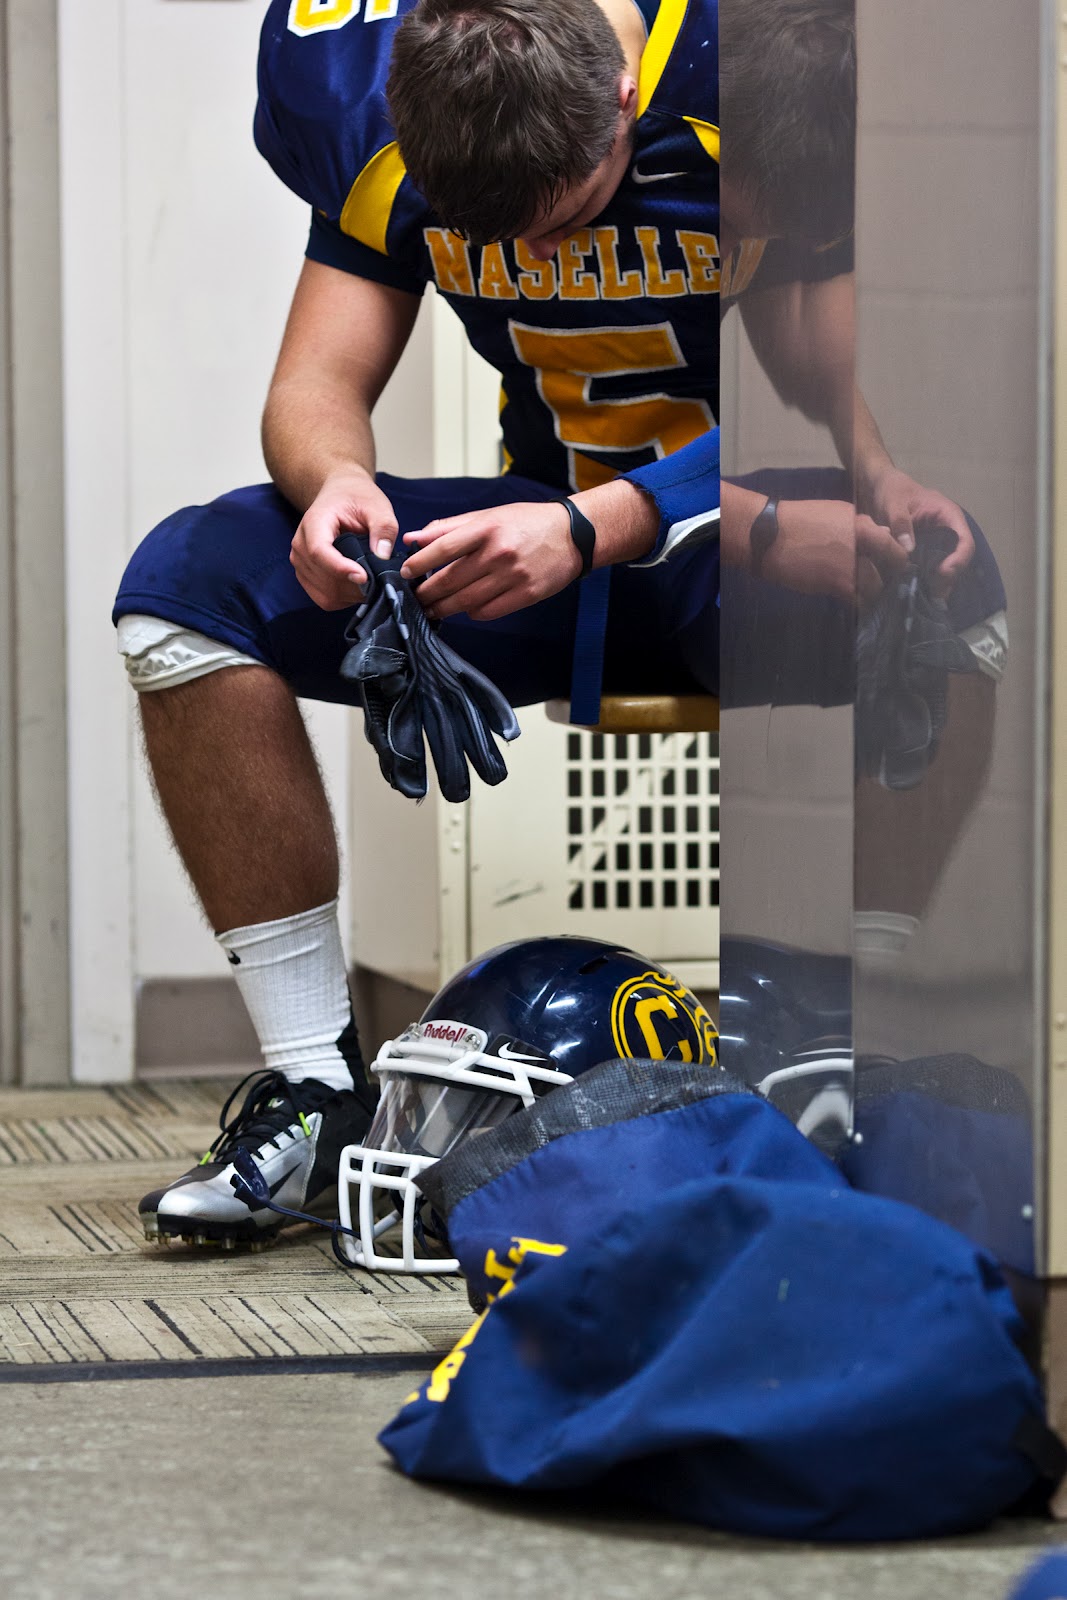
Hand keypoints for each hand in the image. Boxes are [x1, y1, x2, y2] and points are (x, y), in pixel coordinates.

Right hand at [289, 469, 398, 609]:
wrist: (340, 496)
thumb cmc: (357, 499)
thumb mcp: (377, 506)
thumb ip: (383, 527)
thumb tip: (383, 555)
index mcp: (314, 523)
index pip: (318, 551)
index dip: (340, 568)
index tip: (364, 576)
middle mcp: (300, 545)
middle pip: (323, 578)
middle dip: (352, 585)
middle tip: (379, 581)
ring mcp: (301, 563)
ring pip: (324, 593)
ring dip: (351, 594)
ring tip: (371, 583)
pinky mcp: (307, 576)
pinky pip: (324, 599)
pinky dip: (345, 599)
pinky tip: (359, 587)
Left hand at [400, 501, 581, 621]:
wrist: (572, 536)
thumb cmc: (527, 523)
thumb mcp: (489, 516)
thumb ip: (449, 527)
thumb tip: (413, 538)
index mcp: (487, 528)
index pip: (443, 548)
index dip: (419, 563)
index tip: (406, 573)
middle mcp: (499, 552)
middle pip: (451, 580)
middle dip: (427, 593)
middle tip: (416, 597)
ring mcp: (513, 576)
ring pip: (467, 600)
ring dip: (445, 608)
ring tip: (433, 609)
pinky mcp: (526, 594)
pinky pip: (489, 611)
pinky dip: (472, 613)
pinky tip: (466, 609)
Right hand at [763, 500, 907, 605]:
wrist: (769, 536)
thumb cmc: (799, 520)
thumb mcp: (836, 513)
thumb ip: (862, 525)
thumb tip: (885, 534)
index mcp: (862, 526)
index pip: (894, 546)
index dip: (899, 559)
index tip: (897, 566)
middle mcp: (861, 548)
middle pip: (890, 571)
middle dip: (889, 579)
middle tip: (885, 585)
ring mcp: (849, 569)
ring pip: (874, 590)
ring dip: (873, 595)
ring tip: (868, 597)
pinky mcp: (835, 586)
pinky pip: (856, 601)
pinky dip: (857, 604)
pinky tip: (853, 603)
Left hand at [863, 469, 973, 595]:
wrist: (878, 488)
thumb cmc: (891, 490)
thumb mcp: (893, 502)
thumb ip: (900, 522)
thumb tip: (909, 550)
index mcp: (948, 516)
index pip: (965, 541)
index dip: (958, 560)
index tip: (942, 574)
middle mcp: (948, 531)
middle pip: (958, 559)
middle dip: (948, 578)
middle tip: (932, 594)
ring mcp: (937, 543)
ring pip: (946, 568)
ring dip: (938, 584)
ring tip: (925, 598)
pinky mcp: (925, 552)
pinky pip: (930, 569)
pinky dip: (926, 582)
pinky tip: (915, 592)